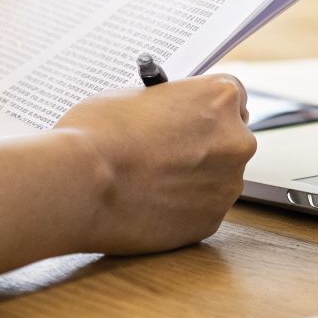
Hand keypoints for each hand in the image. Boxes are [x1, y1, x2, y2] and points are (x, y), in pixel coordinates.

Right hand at [53, 75, 256, 254]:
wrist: (81, 184)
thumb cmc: (98, 134)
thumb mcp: (134, 96)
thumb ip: (166, 105)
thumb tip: (166, 117)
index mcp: (219, 98)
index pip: (231, 96)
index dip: (206, 108)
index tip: (192, 117)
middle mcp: (236, 140)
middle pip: (230, 138)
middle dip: (205, 145)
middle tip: (170, 152)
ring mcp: (227, 184)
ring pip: (217, 178)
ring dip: (195, 179)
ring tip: (151, 183)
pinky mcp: (211, 221)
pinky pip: (202, 210)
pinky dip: (183, 209)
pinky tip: (150, 205)